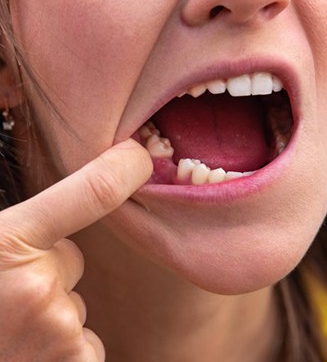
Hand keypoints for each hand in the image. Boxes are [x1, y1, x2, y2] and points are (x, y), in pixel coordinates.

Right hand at [0, 139, 151, 361]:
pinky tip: (25, 358)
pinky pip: (84, 344)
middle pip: (72, 259)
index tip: (140, 158)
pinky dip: (62, 351)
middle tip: (6, 297)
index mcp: (7, 242)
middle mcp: (37, 287)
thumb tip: (57, 222)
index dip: (124, 169)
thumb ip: (19, 227)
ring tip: (8, 333)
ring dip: (51, 316)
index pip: (94, 192)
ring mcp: (58, 332)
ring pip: (75, 305)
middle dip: (48, 273)